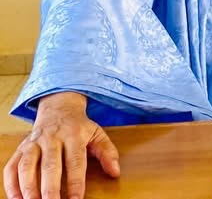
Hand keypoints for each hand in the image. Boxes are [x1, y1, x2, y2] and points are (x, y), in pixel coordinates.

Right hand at [2, 91, 119, 198]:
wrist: (59, 108)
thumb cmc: (78, 127)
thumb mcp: (97, 133)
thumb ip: (107, 152)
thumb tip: (115, 172)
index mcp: (74, 135)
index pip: (75, 162)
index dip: (75, 182)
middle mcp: (52, 138)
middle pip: (50, 165)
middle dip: (50, 188)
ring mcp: (34, 143)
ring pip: (27, 166)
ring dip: (28, 187)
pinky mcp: (20, 148)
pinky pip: (11, 167)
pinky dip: (11, 184)